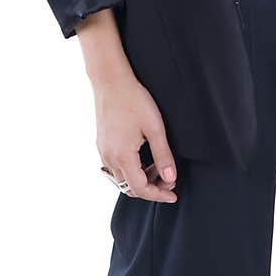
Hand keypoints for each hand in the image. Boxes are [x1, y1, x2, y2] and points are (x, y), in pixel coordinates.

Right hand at [76, 9, 178, 202]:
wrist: (110, 81)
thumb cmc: (133, 100)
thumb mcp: (154, 128)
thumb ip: (163, 155)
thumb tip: (171, 178)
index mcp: (122, 157)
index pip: (140, 189)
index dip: (158, 195)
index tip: (173, 194)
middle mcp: (109, 158)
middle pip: (130, 187)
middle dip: (151, 187)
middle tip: (169, 178)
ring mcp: (103, 151)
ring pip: (122, 178)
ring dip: (141, 178)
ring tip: (159, 165)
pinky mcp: (101, 144)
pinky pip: (116, 167)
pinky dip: (131, 169)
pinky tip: (143, 157)